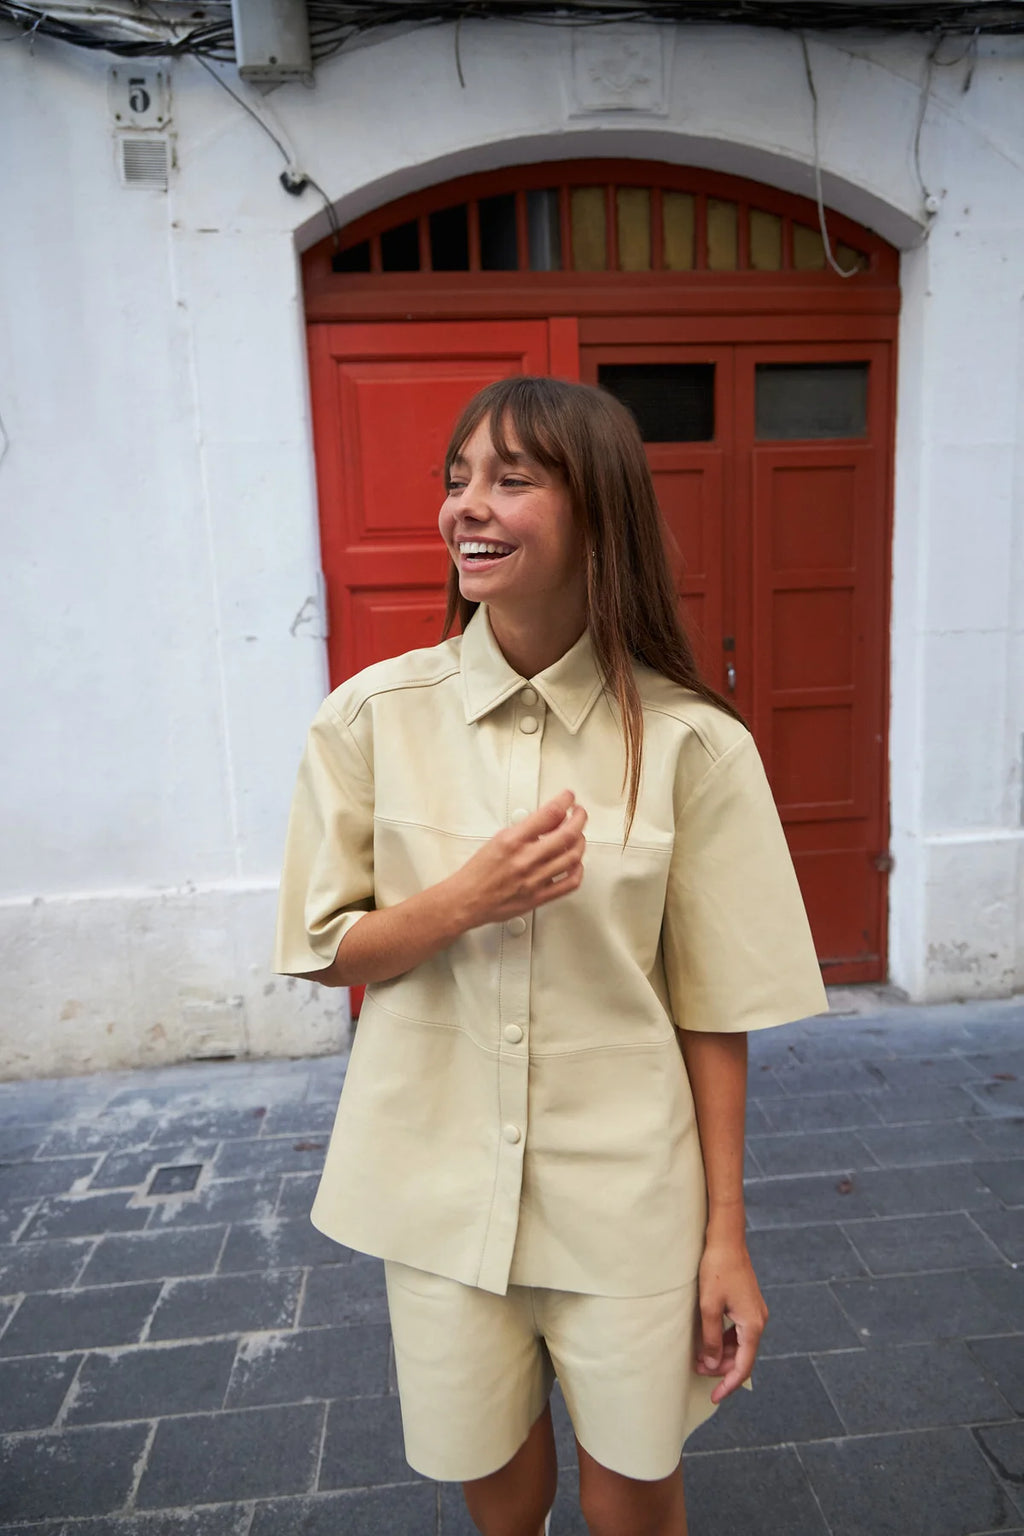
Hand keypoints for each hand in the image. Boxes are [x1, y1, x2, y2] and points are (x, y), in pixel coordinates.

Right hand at [448, 789, 586, 929]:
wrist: (467, 899)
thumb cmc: (478, 872)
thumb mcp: (498, 839)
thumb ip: (525, 830)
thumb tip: (549, 819)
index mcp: (513, 841)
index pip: (549, 813)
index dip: (565, 801)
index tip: (569, 797)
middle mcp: (526, 859)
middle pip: (567, 834)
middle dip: (579, 818)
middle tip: (579, 813)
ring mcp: (534, 879)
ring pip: (572, 857)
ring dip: (580, 842)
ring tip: (578, 836)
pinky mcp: (539, 897)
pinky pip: (570, 884)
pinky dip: (578, 870)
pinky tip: (575, 864)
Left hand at [694, 1240, 768, 1403]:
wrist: (726, 1240)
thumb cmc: (717, 1270)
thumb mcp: (709, 1307)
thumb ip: (710, 1339)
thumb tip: (711, 1364)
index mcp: (753, 1325)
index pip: (743, 1366)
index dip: (728, 1384)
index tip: (714, 1397)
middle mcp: (759, 1321)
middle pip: (742, 1357)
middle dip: (721, 1368)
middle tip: (697, 1369)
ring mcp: (755, 1312)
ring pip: (740, 1345)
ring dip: (721, 1354)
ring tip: (699, 1358)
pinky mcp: (748, 1304)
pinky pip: (739, 1332)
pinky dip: (724, 1340)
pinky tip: (709, 1340)